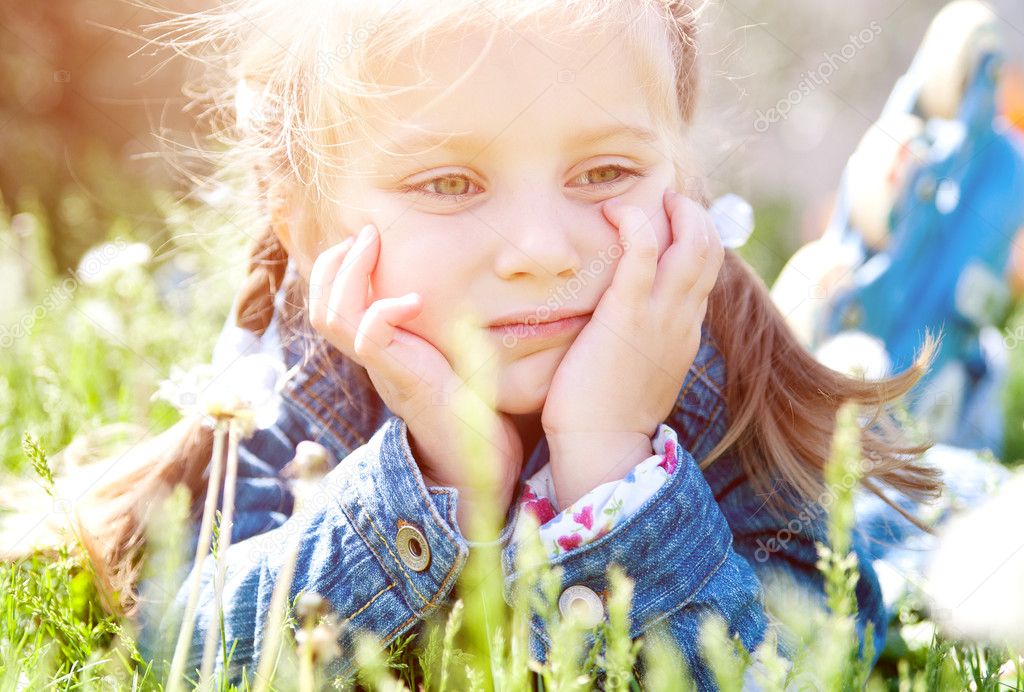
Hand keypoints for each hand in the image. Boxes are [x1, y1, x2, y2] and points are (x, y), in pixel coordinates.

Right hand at [307, 224, 524, 539]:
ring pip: (333, 317)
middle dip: (334, 263)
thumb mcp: (458, 356)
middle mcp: (375, 360)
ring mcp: (385, 372)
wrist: (483, 465)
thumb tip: (477, 287)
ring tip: (372, 245)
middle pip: (321, 306)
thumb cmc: (477, 409)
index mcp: (384, 352)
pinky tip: (414, 299)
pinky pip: (369, 339)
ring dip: (349, 274)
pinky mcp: (404, 383)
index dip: (339, 268)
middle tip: (365, 233)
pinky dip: (384, 311)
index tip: (367, 236)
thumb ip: (452, 327)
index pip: (335, 304)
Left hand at [541, 189, 724, 506]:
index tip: (671, 222)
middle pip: (711, 249)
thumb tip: (631, 329)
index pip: (707, 271)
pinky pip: (642, 251)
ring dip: (674, 210)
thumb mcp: (640, 373)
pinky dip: (635, 222)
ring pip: (693, 243)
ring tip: (642, 200)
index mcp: (686, 332)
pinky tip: (614, 212)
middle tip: (663, 200)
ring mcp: (660, 316)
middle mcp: (683, 320)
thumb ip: (645, 343)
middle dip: (693, 214)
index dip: (696, 237)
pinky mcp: (628, 314)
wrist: (602, 448)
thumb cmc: (608, 414)